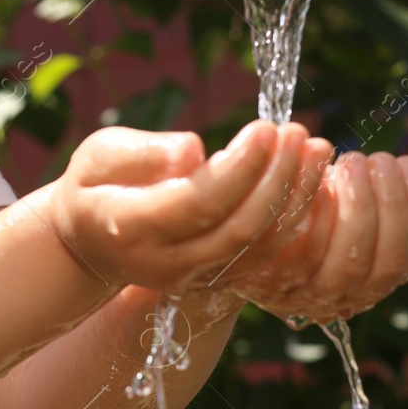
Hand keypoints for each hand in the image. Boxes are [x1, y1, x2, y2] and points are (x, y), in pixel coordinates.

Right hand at [47, 119, 309, 292]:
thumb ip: (142, 153)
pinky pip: (267, 256)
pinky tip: (309, 179)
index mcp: (131, 229)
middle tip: (299, 133)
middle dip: (278, 179)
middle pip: (239, 229)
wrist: (91, 242)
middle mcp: (166, 264)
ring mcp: (194, 279)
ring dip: (296, 198)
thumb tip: (195, 151)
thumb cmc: (96, 184)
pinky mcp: (218, 280)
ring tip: (315, 149)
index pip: (199, 202)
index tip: (265, 128)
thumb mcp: (100, 156)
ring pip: (260, 247)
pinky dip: (295, 219)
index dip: (239, 167)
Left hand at [224, 150, 407, 322]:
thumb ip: (387, 206)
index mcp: (364, 280)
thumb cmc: (288, 214)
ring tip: (351, 160)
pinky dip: (314, 209)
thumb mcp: (342, 207)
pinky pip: (298, 250)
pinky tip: (317, 173)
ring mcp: (301, 295)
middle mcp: (337, 299)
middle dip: (390, 206)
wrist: (214, 236)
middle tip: (376, 159)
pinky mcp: (263, 280)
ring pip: (348, 264)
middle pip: (385, 267)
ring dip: (358, 206)